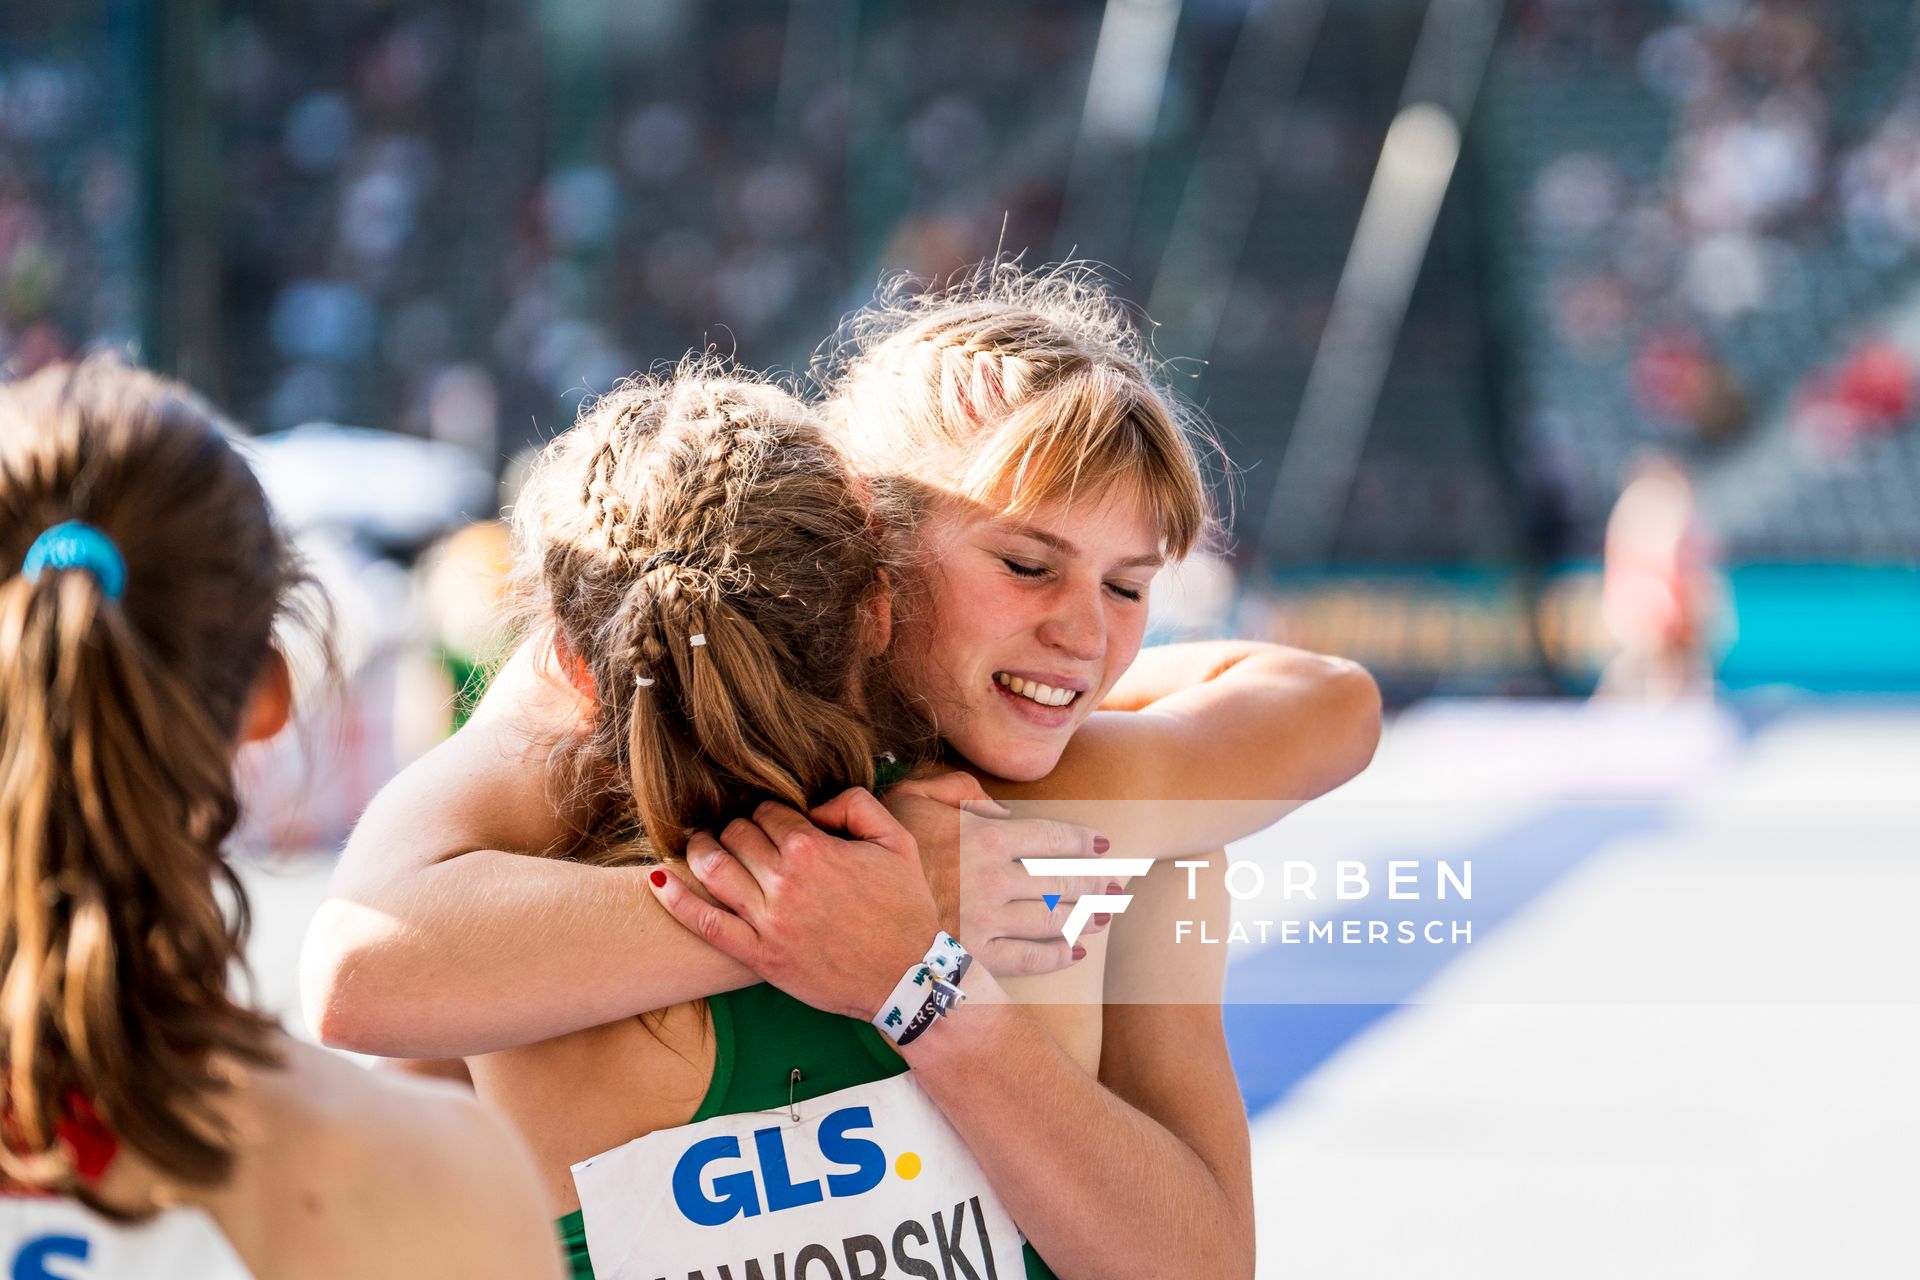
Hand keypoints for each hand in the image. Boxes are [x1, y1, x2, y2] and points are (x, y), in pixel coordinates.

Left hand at [646, 789, 941, 1020]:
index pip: (768, 812)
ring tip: (700, 844)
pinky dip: (675, 900)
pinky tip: (658, 880)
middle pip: (735, 835)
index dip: (769, 812)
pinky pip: (704, 924)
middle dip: (736, 829)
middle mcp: (784, 882)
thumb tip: (814, 804)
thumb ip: (856, 804)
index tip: (776, 823)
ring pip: (712, 870)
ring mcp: (767, 921)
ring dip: (700, 850)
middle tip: (741, 835)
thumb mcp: (897, 841)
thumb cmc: (906, 908)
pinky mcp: (758, 956)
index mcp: (814, 849)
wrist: (908, 978)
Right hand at [883, 772, 1112, 975]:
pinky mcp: (975, 955)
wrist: (847, 901)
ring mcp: (987, 920)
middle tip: (1120, 885)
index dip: (1082, 842)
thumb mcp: (912, 794)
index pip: (1052, 837)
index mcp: (986, 836)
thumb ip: (960, 790)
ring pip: (1052, 919)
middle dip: (1096, 882)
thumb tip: (998, 809)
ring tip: (1105, 914)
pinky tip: (1075, 953)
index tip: (1102, 846)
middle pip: (1062, 880)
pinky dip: (1056, 956)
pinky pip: (1027, 959)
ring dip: (1085, 917)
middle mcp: (996, 879)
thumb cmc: (880, 843)